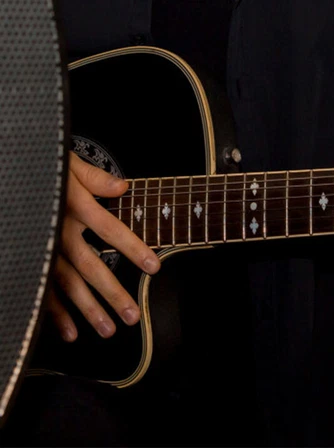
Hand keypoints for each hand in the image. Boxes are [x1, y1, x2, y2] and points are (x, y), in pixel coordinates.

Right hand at [47, 153, 159, 341]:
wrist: (13, 176)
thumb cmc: (45, 170)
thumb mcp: (69, 165)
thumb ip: (94, 178)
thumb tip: (122, 186)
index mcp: (73, 208)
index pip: (109, 230)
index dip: (132, 248)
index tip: (153, 266)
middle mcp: (58, 233)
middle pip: (89, 266)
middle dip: (112, 293)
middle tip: (132, 315)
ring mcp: (43, 250)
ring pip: (67, 285)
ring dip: (88, 310)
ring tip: (109, 329)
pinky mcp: (32, 261)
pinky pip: (43, 290)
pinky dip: (55, 314)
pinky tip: (71, 333)